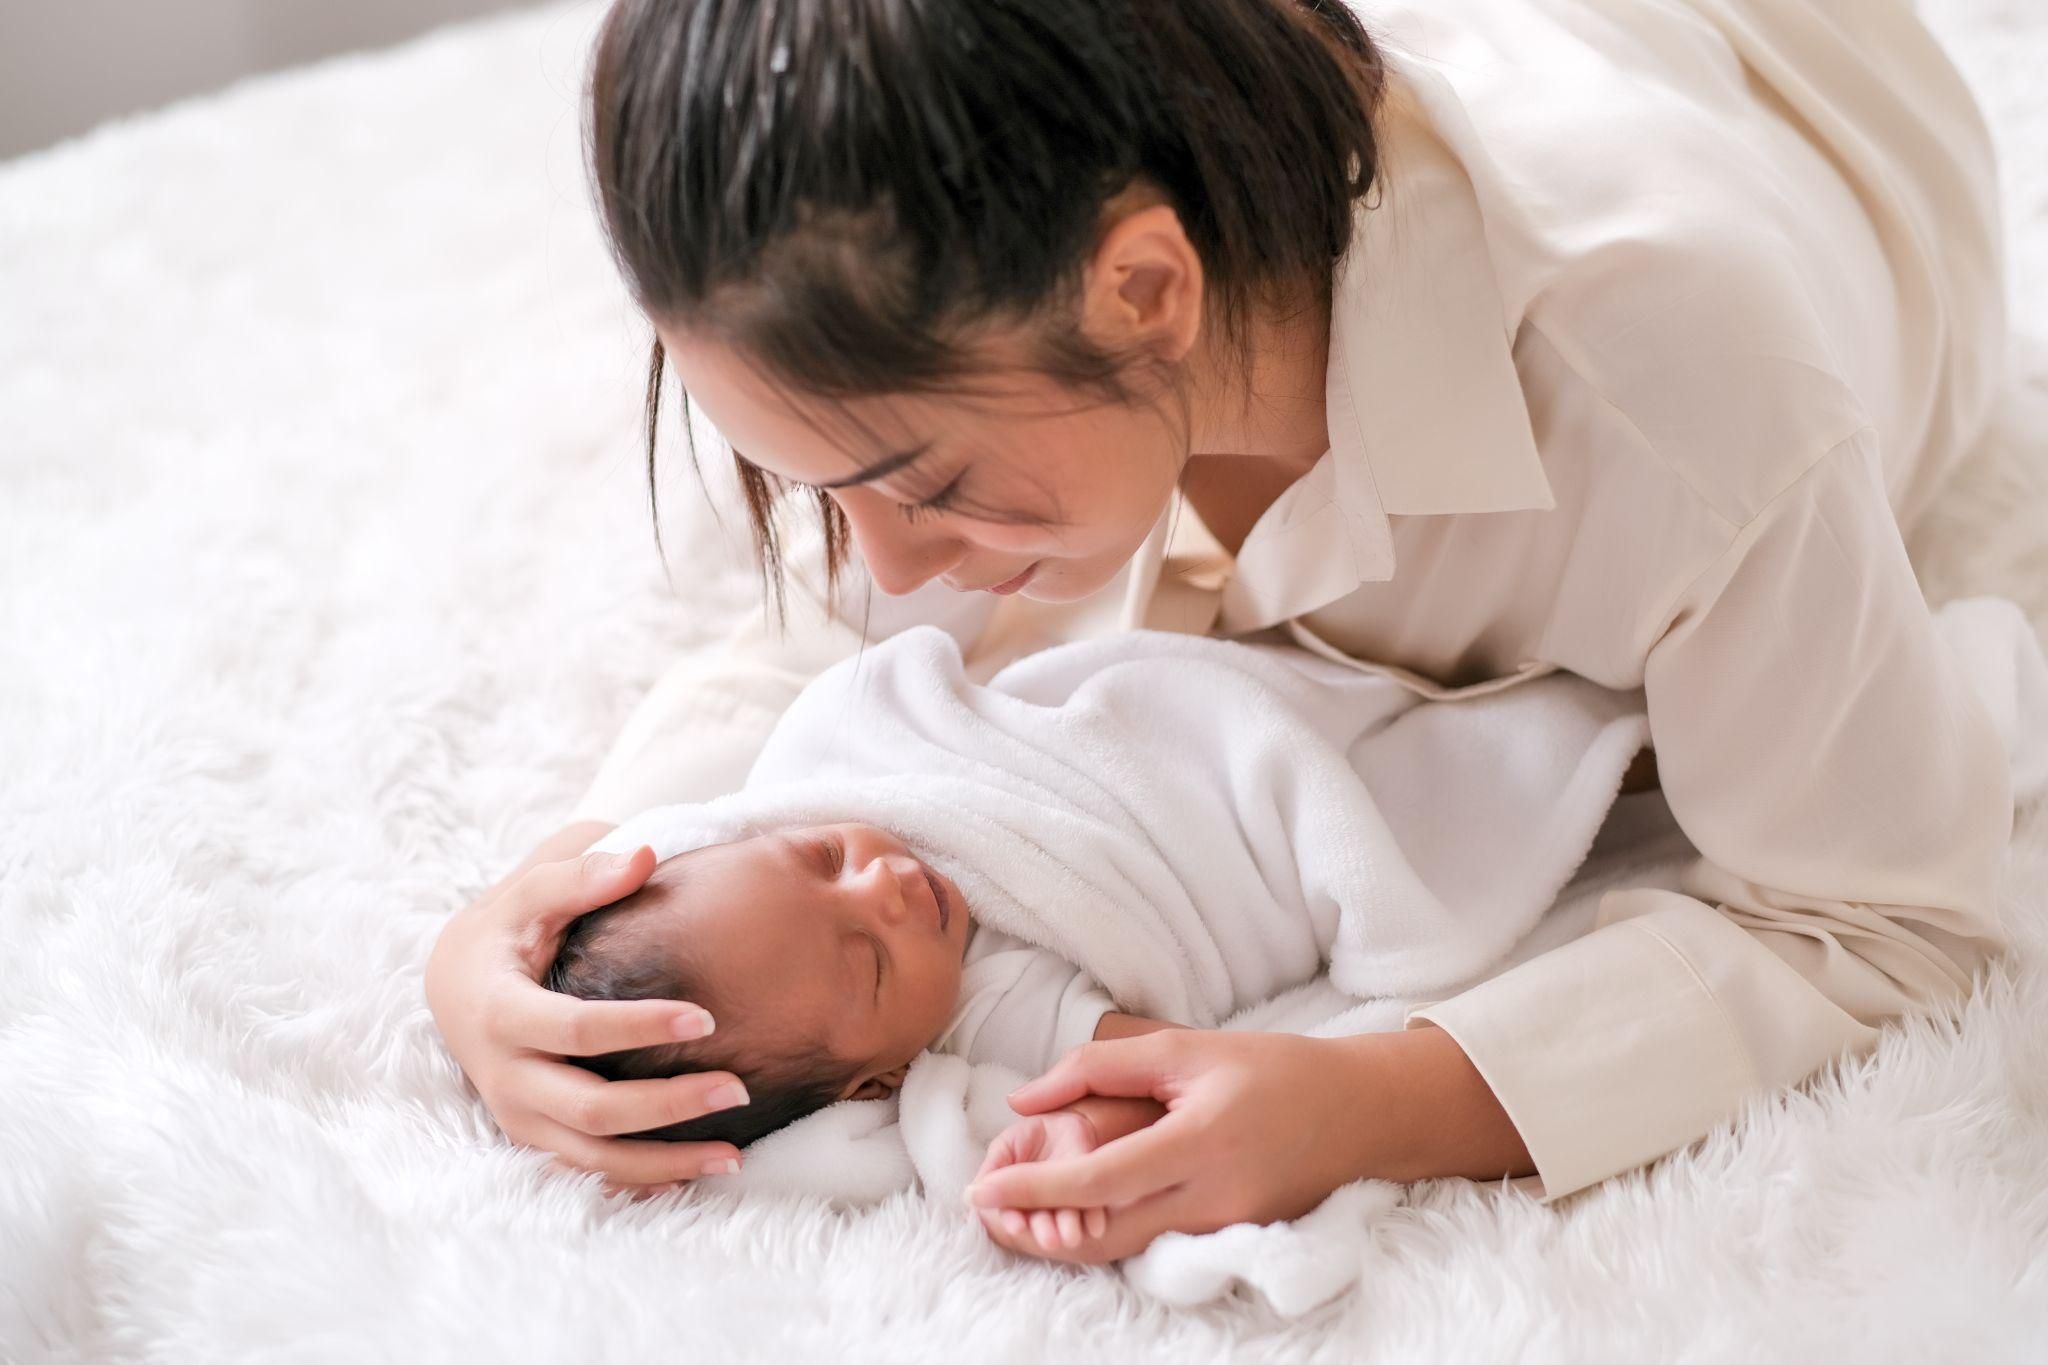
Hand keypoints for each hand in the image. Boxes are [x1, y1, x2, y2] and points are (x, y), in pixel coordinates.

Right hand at [424, 838, 749, 1191]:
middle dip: (666, 1108)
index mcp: (500, 1012)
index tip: (706, 1019)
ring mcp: (519, 1116)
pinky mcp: (535, 1136)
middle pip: (590, 1110)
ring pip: (592, 1159)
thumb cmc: (507, 927)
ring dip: (663, 1163)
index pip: (575, 1030)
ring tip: (735, 1156)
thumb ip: (581, 874)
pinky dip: (643, 1180)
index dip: (639, 1027)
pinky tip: (699, 1174)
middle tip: (736, 1090)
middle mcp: (505, 1077)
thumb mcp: (530, 892)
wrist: (456, 980)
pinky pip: (590, 1172)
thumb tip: (644, 856)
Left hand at [965, 1030, 1393, 1260]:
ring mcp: (1224, 1227)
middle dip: (1034, 1230)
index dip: (1035, 1188)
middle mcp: (1213, 1196)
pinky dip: (1105, 1232)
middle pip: (1103, 1235)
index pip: (1101, 1178)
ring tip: (1013, 1213)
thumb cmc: (1270, 1068)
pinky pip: (1152, 1243)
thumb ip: (1099, 1068)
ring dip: (1063, 1236)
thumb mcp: (1186, 1048)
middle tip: (984, 1211)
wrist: (1359, 1113)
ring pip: (1123, 1247)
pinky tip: (1070, 1212)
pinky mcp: (1230, 1239)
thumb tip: (1024, 1098)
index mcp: (1201, 1140)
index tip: (982, 1190)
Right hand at [972, 1110, 1111, 1259]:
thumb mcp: (1005, 1147)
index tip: (1017, 1226)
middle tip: (1050, 1240)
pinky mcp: (1091, 1197)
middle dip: (1043, 1231)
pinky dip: (1094, 1219)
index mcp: (1014, 1199)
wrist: (1066, 1124)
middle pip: (1039, 1222)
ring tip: (1072, 1237)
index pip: (1010, 1213)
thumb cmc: (1029, 1137)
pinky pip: (1093, 1211)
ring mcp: (1065, 1203)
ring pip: (1065, 1220)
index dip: (1012, 1219)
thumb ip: (992, 1171)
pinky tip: (1096, 1227)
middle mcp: (1040, 1207)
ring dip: (1067, 1229)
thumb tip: (971, 1196)